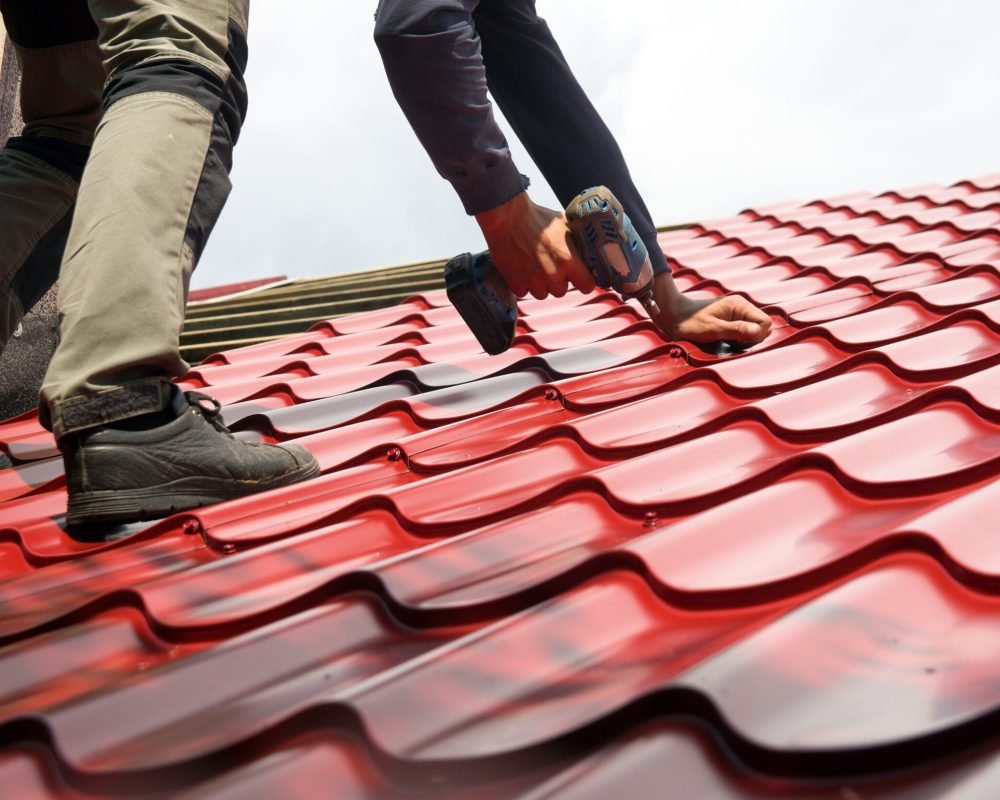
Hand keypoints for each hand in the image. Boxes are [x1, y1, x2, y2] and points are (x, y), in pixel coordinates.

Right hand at [475, 191, 595, 298]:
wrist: (508, 217)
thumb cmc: (536, 218)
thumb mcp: (565, 225)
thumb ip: (576, 242)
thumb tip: (586, 249)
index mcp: (568, 259)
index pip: (586, 286)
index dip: (584, 282)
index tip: (579, 278)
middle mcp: (552, 274)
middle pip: (561, 292)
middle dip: (558, 282)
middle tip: (551, 267)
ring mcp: (533, 280)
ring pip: (542, 294)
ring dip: (540, 284)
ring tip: (534, 267)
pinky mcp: (516, 282)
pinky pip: (523, 292)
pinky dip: (522, 284)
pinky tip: (522, 270)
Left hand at [651, 273, 771, 344]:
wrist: (673, 315)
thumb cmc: (689, 323)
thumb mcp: (712, 329)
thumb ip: (735, 330)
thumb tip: (757, 332)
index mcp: (739, 305)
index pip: (765, 322)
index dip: (757, 336)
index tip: (739, 342)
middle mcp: (741, 307)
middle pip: (762, 327)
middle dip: (752, 339)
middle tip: (732, 343)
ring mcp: (737, 313)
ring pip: (754, 330)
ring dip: (745, 340)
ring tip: (728, 342)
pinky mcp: (731, 319)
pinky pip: (745, 331)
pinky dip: (739, 339)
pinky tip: (727, 341)